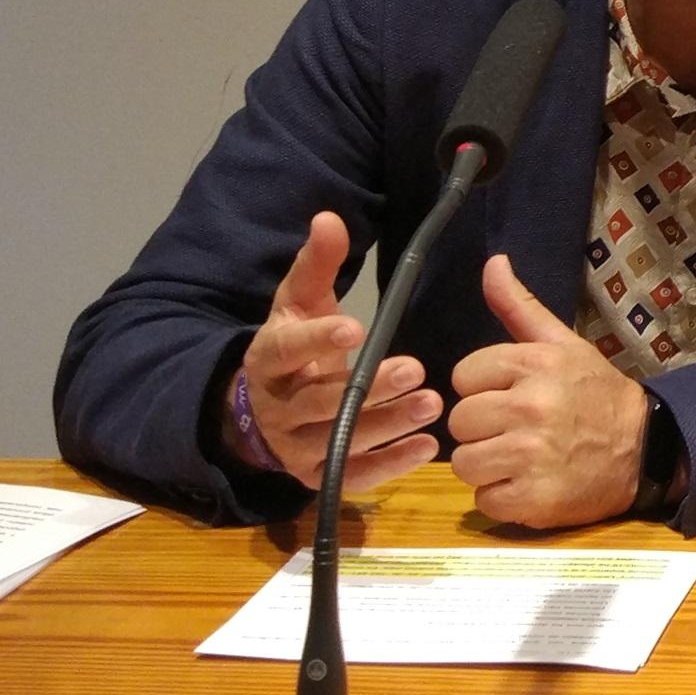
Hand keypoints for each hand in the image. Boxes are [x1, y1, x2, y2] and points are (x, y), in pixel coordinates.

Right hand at [235, 212, 441, 492]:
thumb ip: (317, 263)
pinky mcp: (315, 477)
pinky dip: (389, 465)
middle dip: (370, 387)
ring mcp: (294, 447)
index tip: (355, 329)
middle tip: (416, 368)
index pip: (287, 349)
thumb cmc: (292, 345)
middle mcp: (276, 408)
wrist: (264, 408)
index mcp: (267, 359)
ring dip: (387, 425)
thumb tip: (329, 218)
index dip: (317, 340)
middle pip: (321, 401)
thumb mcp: (299, 301)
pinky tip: (426, 446)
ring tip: (431, 404)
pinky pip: (351, 476)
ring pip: (339, 441)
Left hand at [445, 255, 648, 530]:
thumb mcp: (562, 344)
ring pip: (465, 463)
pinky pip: (484, 501)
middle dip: (482, 429)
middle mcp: (530, 407)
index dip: (484, 389)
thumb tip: (493, 262)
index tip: (512, 396)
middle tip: (516, 431)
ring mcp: (531, 456)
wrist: (645, 449)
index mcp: (534, 364)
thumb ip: (520, 307)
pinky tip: (528, 485)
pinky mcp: (534, 500)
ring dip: (487, 466)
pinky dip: (503, 498)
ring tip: (519, 460)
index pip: (463, 376)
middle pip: (460, 422)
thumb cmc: (596, 394)